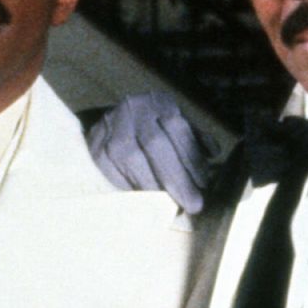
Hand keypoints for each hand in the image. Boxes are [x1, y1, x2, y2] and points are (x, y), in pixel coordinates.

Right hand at [86, 90, 214, 214]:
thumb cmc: (152, 129)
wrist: (110, 124)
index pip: (177, 128)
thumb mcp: (176, 125)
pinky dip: (131, 189)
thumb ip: (195, 138)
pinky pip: (112, 170)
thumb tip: (213, 152)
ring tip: (171, 206)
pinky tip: (146, 202)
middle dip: (176, 178)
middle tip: (192, 204)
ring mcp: (110, 127)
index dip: (191, 158)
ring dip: (154, 187)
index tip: (204, 185)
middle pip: (155, 144)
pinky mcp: (94, 147)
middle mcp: (133, 109)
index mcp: (158, 102)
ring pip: (131, 158)